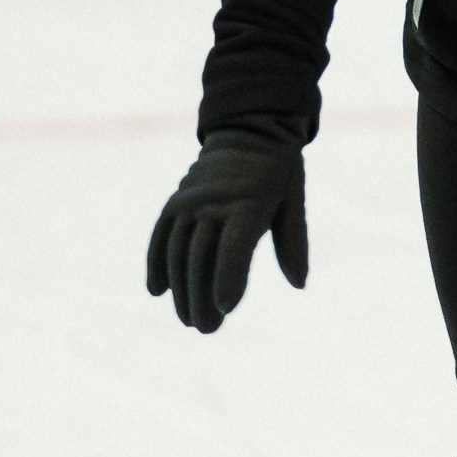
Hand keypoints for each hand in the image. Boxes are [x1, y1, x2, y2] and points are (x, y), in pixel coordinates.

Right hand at [146, 134, 307, 333]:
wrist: (250, 128)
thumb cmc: (279, 171)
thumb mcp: (293, 202)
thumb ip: (294, 244)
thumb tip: (299, 284)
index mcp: (248, 203)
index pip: (233, 247)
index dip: (228, 278)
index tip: (225, 308)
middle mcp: (213, 202)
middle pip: (201, 257)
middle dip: (201, 297)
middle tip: (207, 328)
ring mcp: (190, 201)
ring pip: (178, 251)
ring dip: (180, 289)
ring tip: (188, 320)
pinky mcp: (176, 201)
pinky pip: (161, 235)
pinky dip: (156, 262)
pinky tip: (157, 290)